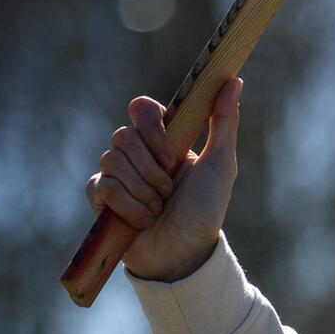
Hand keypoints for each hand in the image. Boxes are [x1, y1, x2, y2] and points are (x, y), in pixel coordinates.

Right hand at [86, 77, 243, 282]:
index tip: (171, 152)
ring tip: (160, 207)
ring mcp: (117, 174)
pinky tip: (144, 219)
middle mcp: (138, 152)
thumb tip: (234, 80)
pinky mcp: (101, 198)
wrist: (185, 253)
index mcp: (165, 139)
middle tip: (170, 187)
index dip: (151, 126)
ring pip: (111, 160)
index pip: (141, 108)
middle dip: (150, 166)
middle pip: (123, 135)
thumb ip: (224, 122)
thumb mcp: (221, 164)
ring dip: (143, 189)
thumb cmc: (205, 209)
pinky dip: (128, 205)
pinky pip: (101, 186)